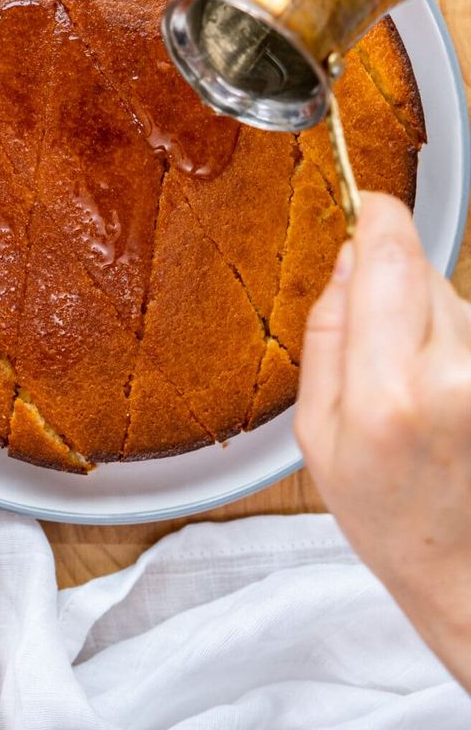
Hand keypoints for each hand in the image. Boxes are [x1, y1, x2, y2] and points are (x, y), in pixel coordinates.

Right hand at [296, 192, 470, 690]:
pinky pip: (468, 324)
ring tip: (408, 378)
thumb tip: (349, 258)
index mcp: (389, 391)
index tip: (364, 204)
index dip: (378, 215)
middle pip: (421, 268)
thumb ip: (328, 332)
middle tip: (372, 333)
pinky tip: (436, 387)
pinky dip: (447, 336)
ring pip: (450, 294)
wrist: (463, 566)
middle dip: (391, 275)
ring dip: (423, 311)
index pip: (393, 256)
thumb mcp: (314, 430)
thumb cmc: (384, 512)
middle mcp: (455, 376)